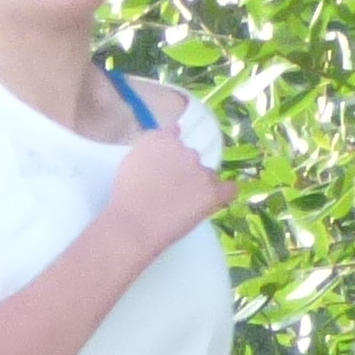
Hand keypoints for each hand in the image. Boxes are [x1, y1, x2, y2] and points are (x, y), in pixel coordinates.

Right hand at [105, 126, 235, 263]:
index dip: (171, 151)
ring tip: (182, 204)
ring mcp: (201, 172)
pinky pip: (229, 189)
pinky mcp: (212, 193)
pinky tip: (215, 202)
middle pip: (191, 157)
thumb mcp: (130, 159)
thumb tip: (175, 130)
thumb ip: (151, 144)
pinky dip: (225, 194)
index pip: (174, 135)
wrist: (134, 223)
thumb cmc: (125, 195)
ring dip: (198, 185)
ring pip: (207, 175)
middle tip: (169, 191)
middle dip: (184, 171)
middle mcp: (185, 151)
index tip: (165, 167)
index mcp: (162, 140)